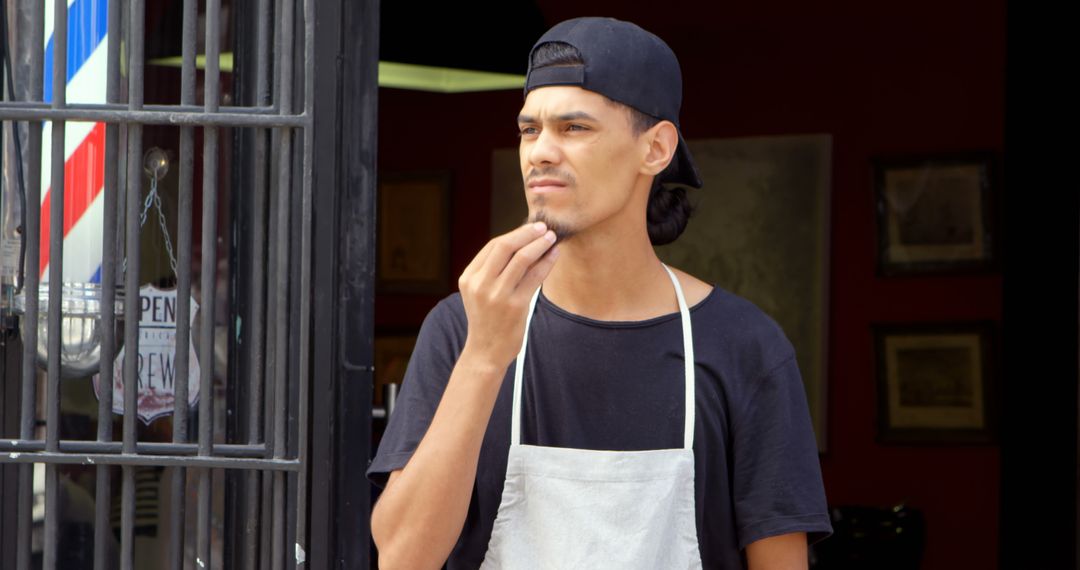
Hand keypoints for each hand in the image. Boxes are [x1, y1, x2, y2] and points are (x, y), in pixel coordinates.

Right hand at [457, 221, 558, 367]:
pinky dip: (547, 263)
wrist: (486, 351)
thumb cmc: (487, 319)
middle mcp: (480, 284)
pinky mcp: (515, 306)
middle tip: (543, 227)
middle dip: (527, 233)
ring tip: (552, 238)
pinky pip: (534, 277)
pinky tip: (554, 256)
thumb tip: (523, 242)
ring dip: (539, 244)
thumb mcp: (480, 292)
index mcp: (469, 277)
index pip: (493, 246)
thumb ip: (493, 270)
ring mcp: (497, 295)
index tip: (530, 227)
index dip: (514, 234)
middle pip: (505, 246)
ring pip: (522, 259)